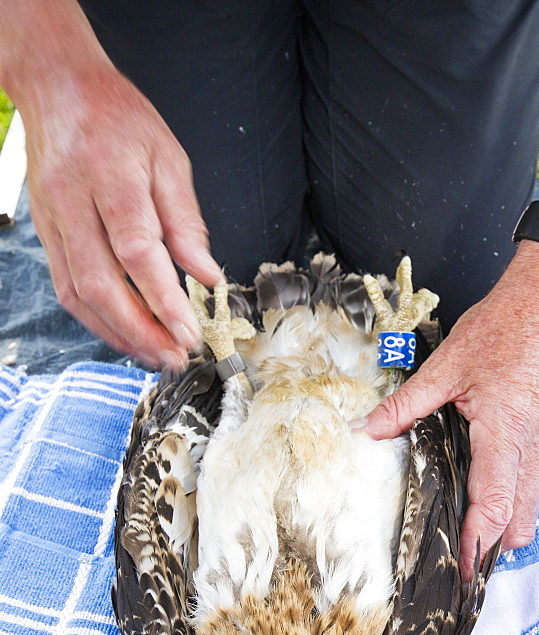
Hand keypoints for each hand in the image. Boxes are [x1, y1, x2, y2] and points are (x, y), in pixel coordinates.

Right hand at [23, 62, 221, 368]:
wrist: (57, 87)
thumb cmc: (117, 117)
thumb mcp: (168, 156)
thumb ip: (187, 220)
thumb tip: (207, 275)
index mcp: (111, 176)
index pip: (137, 251)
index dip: (163, 299)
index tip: (190, 332)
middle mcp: (73, 202)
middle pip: (102, 283)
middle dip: (142, 330)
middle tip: (175, 356)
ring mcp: (53, 221)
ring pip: (79, 294)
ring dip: (119, 334)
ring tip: (155, 355)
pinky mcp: (46, 235)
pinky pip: (67, 288)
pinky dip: (97, 320)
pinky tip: (125, 336)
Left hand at [359, 243, 538, 578]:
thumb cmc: (506, 326)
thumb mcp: (446, 366)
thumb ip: (404, 406)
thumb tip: (365, 430)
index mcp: (507, 434)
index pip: (495, 507)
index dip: (477, 544)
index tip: (461, 572)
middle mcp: (535, 447)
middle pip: (520, 520)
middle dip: (492, 546)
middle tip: (461, 561)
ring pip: (531, 502)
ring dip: (504, 519)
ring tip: (468, 526)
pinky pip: (535, 479)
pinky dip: (513, 492)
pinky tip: (484, 481)